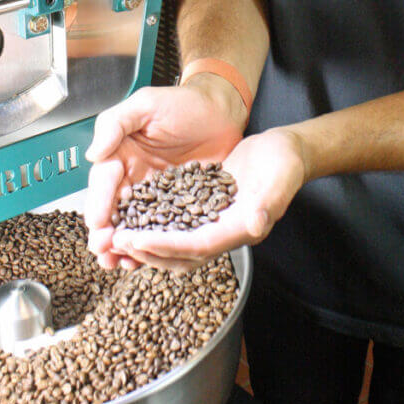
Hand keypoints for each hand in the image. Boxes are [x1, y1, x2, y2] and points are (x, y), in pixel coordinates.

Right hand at [84, 81, 244, 268]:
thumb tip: (93, 153)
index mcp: (120, 155)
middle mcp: (134, 177)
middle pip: (115, 210)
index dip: (99, 203)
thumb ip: (116, 124)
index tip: (97, 223)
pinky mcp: (181, 204)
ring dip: (126, 246)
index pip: (104, 182)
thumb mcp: (145, 104)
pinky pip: (166, 228)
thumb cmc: (183, 102)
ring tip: (120, 264)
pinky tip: (151, 259)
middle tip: (104, 251)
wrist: (221, 110)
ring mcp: (157, 194)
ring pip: (137, 225)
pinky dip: (156, 245)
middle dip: (106, 234)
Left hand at [106, 127, 305, 274]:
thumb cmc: (285, 162)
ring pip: (175, 243)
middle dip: (148, 250)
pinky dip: (155, 224)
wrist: (286, 151)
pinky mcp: (206, 207)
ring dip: (148, 242)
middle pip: (181, 253)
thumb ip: (268, 202)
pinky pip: (176, 223)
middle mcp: (224, 231)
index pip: (196, 245)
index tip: (137, 241)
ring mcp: (214, 221)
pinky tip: (135, 213)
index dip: (166, 245)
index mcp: (240, 228)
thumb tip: (256, 223)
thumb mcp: (280, 177)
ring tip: (119, 234)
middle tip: (117, 242)